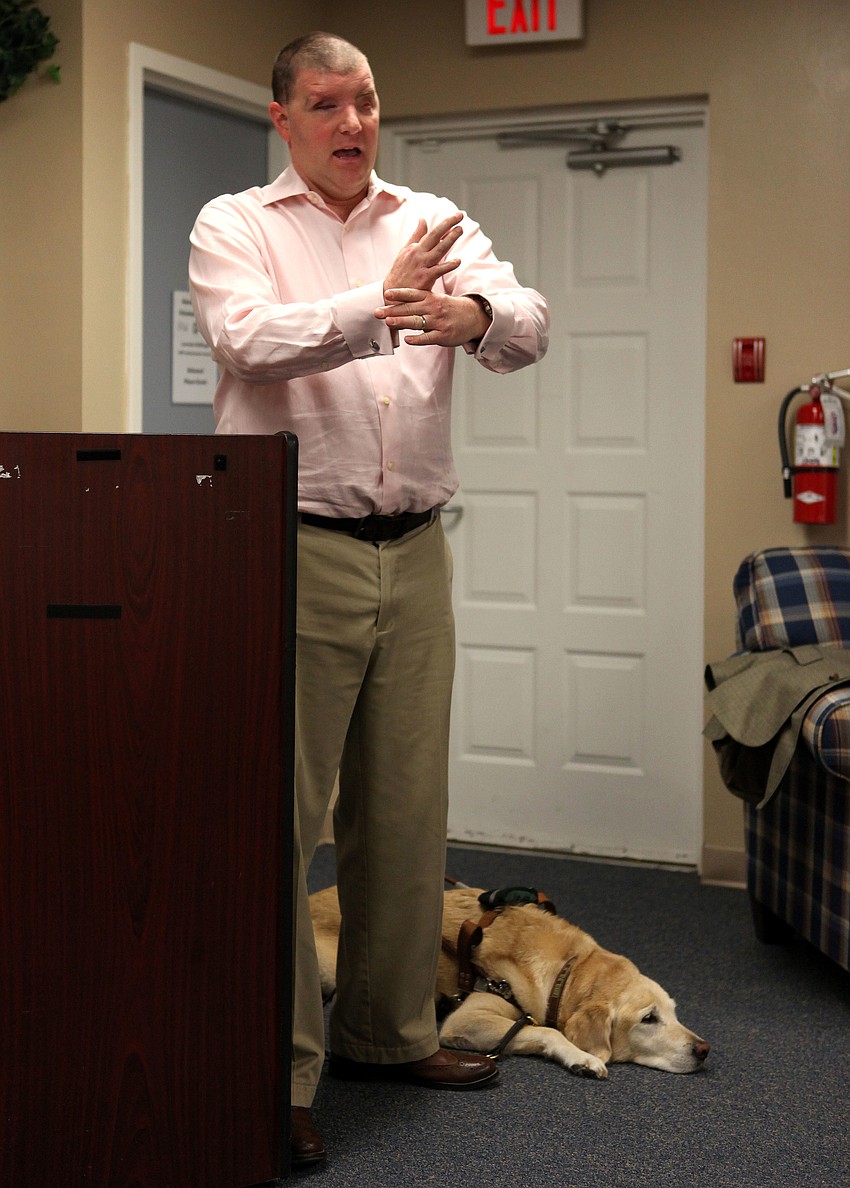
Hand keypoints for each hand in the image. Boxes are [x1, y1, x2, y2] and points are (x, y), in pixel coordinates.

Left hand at [375, 291, 490, 347]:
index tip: (385, 294)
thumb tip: (396, 303)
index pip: (412, 294)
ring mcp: (438, 322)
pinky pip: (428, 338)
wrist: (473, 317)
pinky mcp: (443, 335)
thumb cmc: (449, 308)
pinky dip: (417, 339)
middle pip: (410, 308)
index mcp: (431, 298)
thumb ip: (418, 301)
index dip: (399, 294)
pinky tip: (407, 339)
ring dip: (401, 322)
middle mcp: (433, 308)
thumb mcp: (435, 299)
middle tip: (377, 312)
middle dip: (392, 310)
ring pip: (417, 322)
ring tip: (388, 322)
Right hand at [383, 213, 463, 295]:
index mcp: (415, 247)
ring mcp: (422, 266)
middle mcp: (418, 254)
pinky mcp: (425, 278)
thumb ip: (416, 235)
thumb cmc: (401, 272)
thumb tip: (423, 219)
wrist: (393, 294)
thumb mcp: (405, 251)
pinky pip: (438, 270)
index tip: (456, 216)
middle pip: (435, 236)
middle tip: (460, 215)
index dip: (445, 224)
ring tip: (460, 230)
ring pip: (438, 250)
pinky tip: (457, 261)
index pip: (432, 232)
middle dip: (447, 224)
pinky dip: (448, 266)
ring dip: (449, 239)